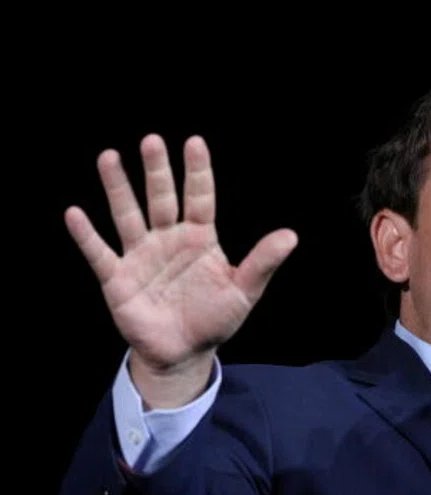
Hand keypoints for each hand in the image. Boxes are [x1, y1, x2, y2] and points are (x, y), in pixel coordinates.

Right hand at [65, 134, 297, 406]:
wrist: (183, 353)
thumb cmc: (215, 318)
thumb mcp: (244, 290)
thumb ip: (263, 262)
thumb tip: (291, 236)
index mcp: (199, 238)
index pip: (199, 197)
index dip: (197, 171)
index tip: (194, 142)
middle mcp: (168, 239)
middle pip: (161, 198)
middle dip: (157, 171)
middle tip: (151, 141)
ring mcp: (141, 256)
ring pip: (127, 215)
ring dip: (118, 188)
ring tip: (109, 157)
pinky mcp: (118, 279)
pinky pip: (100, 253)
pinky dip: (87, 235)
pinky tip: (76, 214)